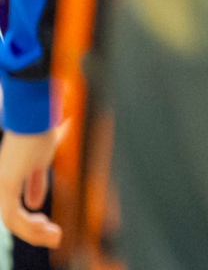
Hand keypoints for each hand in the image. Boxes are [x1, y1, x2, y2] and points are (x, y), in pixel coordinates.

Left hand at [0, 123, 68, 248]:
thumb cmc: (38, 133)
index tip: (51, 226)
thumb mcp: (40, 162)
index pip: (13, 212)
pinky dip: (29, 226)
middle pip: (11, 221)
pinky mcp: (6, 185)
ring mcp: (0, 186)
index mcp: (6, 181)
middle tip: (56, 237)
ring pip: (11, 222)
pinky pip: (13, 216)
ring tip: (55, 235)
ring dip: (34, 233)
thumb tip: (35, 205)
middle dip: (34, 233)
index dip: (31, 224)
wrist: (35, 117)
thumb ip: (36, 183)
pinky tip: (45, 225)